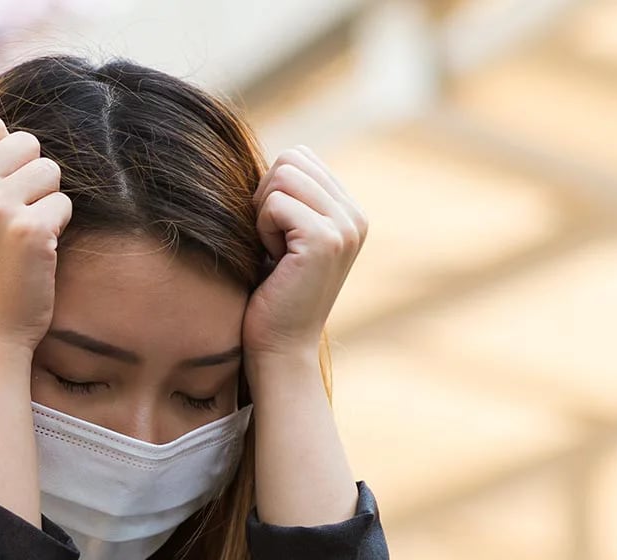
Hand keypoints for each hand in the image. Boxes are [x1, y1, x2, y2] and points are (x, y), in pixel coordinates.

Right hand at [0, 114, 73, 356]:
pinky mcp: (29, 230)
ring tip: (23, 238)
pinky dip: (57, 228)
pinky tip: (36, 255)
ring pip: (50, 171)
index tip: (2, 191)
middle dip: (31, 177)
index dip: (8, 155)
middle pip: (25, 143)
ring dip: (46, 202)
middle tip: (16, 218)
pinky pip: (64, 204)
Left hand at [242, 145, 367, 363]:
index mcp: (349, 211)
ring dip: (263, 214)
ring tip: (275, 252)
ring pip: (281, 176)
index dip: (272, 190)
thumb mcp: (285, 236)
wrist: (279, 346)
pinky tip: (275, 261)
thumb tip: (275, 160)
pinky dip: (262, 231)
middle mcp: (355, 215)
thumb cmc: (271, 294)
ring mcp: (345, 226)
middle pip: (291, 159)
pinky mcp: (325, 239)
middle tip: (272, 243)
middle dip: (266, 198)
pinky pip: (273, 204)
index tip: (276, 234)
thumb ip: (290, 197)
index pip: (300, 157)